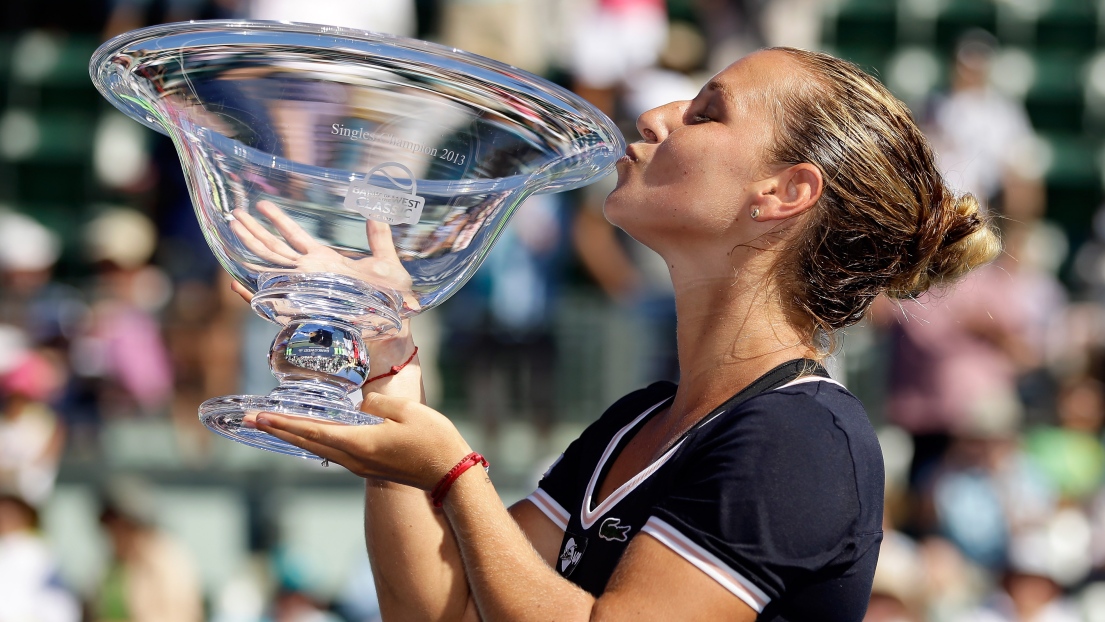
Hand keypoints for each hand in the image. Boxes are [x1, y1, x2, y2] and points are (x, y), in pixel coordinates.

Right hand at [228, 200, 418, 311]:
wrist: (392, 329)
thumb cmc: (391, 299)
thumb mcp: (387, 263)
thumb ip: (380, 238)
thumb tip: (378, 210)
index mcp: (325, 260)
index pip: (296, 235)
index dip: (279, 219)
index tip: (261, 205)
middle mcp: (309, 274)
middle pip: (274, 248)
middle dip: (253, 231)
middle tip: (234, 213)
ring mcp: (303, 292)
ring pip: (268, 268)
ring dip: (249, 251)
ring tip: (231, 232)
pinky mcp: (302, 312)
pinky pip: (271, 304)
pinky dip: (252, 296)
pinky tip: (236, 285)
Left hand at [244, 392, 471, 488]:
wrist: (451, 474)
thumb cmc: (433, 440)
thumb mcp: (406, 412)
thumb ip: (376, 403)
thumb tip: (360, 405)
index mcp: (359, 443)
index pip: (312, 431)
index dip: (283, 422)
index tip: (257, 417)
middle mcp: (353, 458)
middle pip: (307, 443)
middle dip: (277, 430)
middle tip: (248, 419)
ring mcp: (360, 465)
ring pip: (317, 449)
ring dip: (292, 435)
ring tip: (270, 424)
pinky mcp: (368, 465)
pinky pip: (331, 450)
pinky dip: (312, 440)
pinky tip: (307, 432)